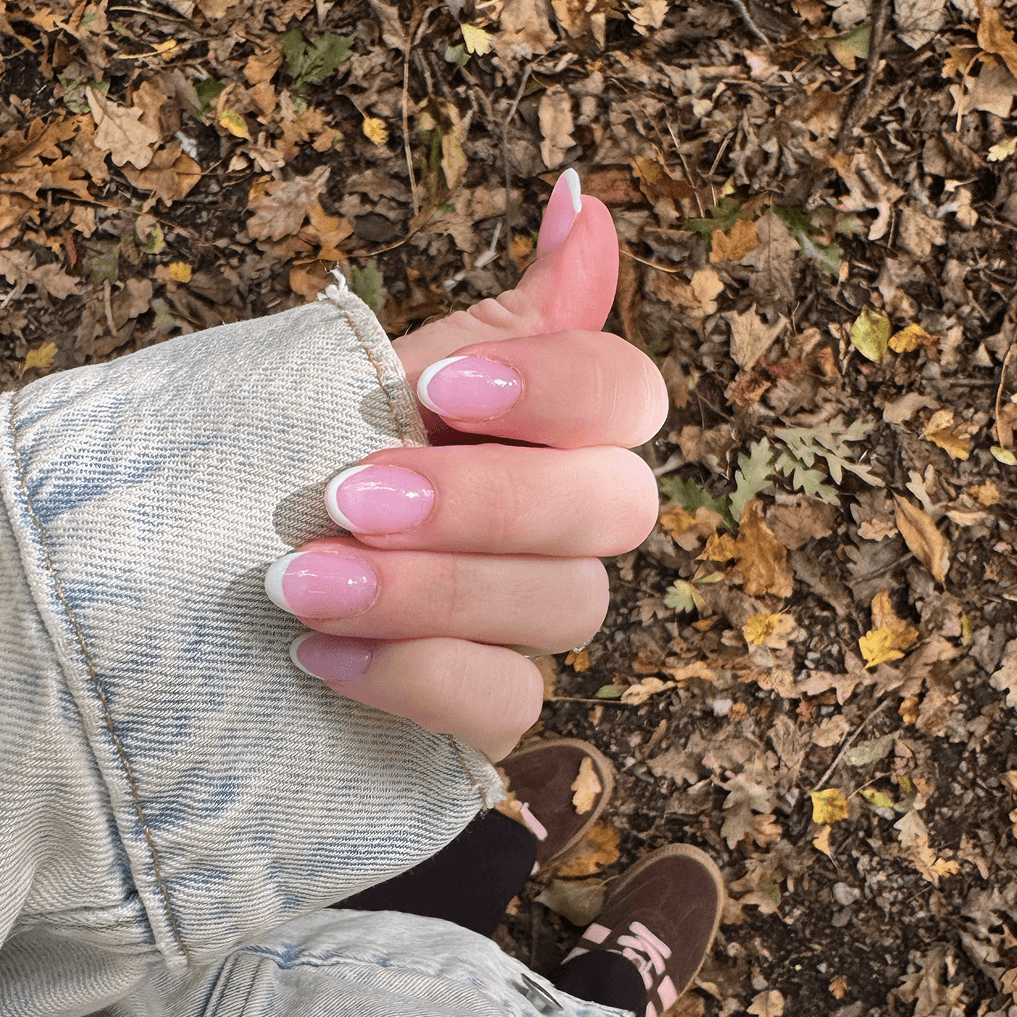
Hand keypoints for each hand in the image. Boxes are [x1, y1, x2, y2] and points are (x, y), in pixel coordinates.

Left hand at [265, 172, 667, 760]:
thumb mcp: (386, 377)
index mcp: (551, 432)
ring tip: (302, 582)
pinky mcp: (494, 704)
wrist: (207, 578)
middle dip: (486, 501)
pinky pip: (513, 704)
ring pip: (569, 608)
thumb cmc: (307, 460)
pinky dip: (419, 677)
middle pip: (617, 507)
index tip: (440, 385)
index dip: (562, 389)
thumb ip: (504, 317)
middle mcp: (565, 524)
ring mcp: (534, 619)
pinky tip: (321, 656)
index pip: (631, 395)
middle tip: (353, 496)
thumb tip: (586, 198)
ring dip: (431, 591)